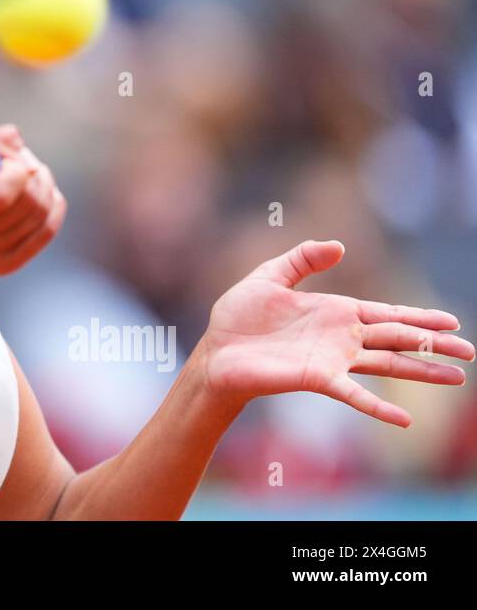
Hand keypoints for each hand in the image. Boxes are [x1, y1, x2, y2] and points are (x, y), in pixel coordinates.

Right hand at [0, 125, 64, 274]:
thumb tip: (18, 141)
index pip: (0, 194)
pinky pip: (45, 232)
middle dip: (33, 174)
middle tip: (25, 162)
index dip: (16, 170)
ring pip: (40, 215)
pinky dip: (54, 207)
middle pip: (26, 203)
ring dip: (44, 186)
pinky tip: (48, 193)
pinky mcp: (4, 266)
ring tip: (33, 173)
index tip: (9, 159)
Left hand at [198, 239, 473, 426]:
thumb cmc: (239, 317)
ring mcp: (332, 360)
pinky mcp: (317, 379)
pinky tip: (404, 421)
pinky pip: (354, 394)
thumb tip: (339, 245)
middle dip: (434, 344)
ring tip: (457, 379)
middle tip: (470, 352)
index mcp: (334, 312)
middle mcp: (341, 338)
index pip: (386, 314)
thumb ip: (303, 258)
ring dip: (421, 372)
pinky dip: (379, 408)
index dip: (418, 317)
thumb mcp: (268, 275)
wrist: (215, 350)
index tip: (451, 321)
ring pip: (387, 365)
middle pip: (397, 339)